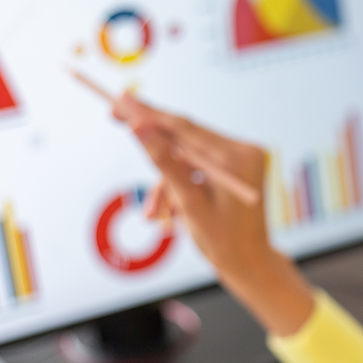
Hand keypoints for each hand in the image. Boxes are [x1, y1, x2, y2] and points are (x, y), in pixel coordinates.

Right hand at [113, 93, 313, 335]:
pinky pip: (195, 167)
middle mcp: (244, 150)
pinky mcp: (232, 167)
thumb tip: (138, 127)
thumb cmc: (224, 240)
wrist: (249, 264)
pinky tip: (170, 213)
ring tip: (155, 215)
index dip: (149, 113)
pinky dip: (178, 186)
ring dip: (165, 182)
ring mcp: (240, 158)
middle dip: (152, 143)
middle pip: (185, 135)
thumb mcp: (189, 202)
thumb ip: (164, 162)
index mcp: (238, 156)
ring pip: (185, 156)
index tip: (121, 99)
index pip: (186, 127)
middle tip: (113, 116)